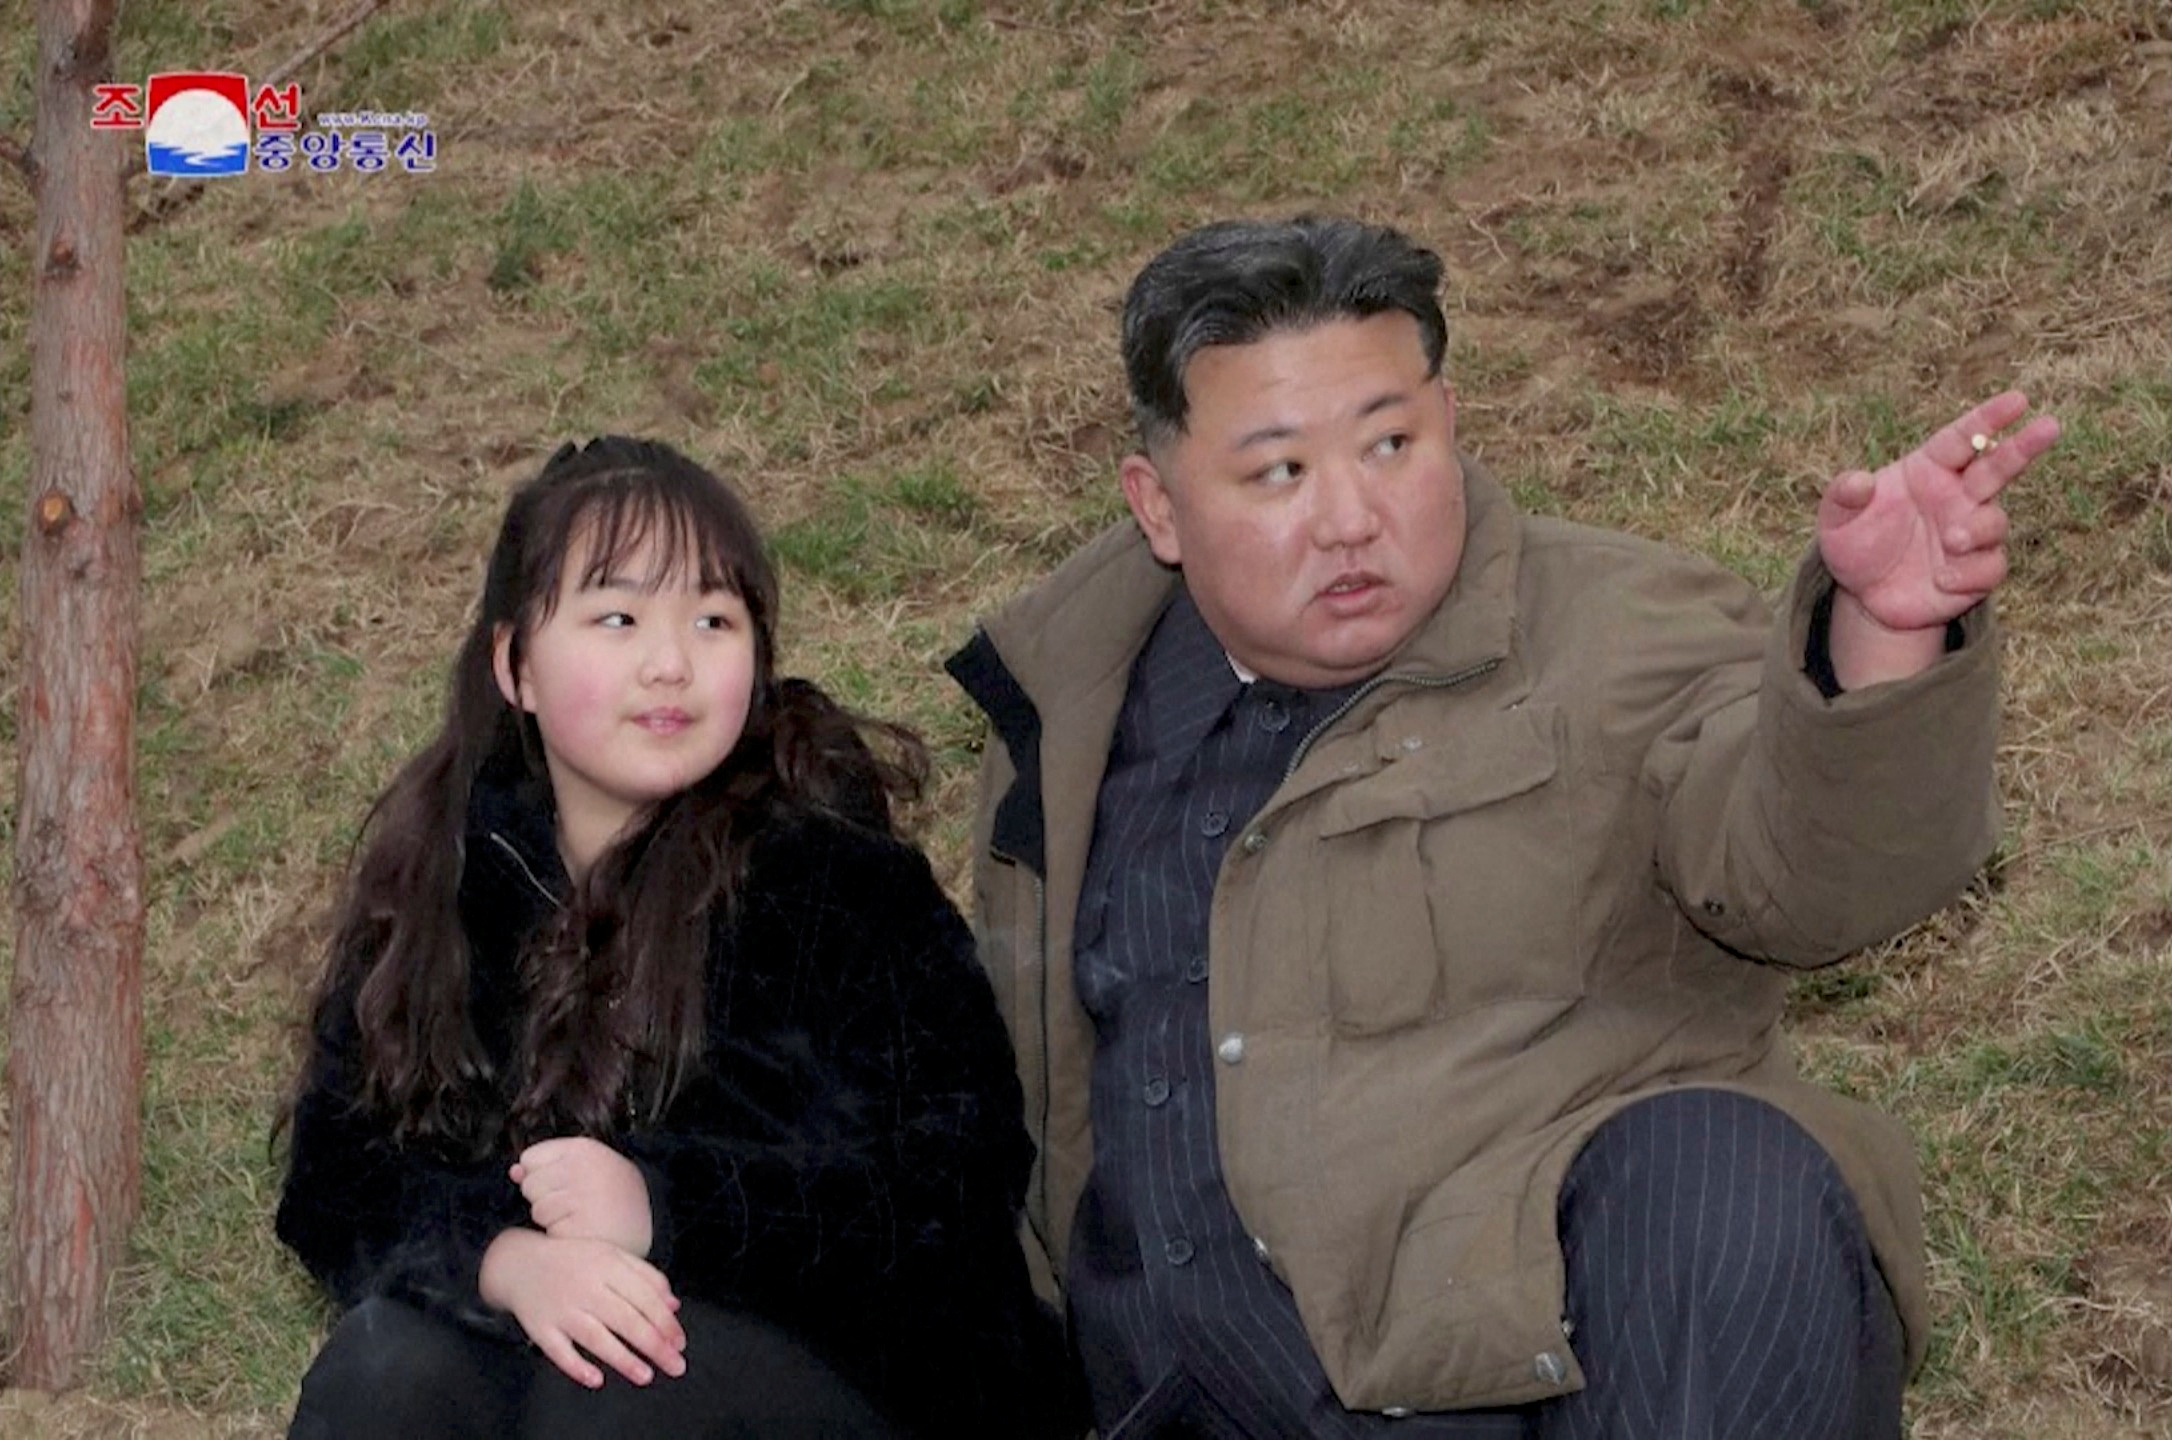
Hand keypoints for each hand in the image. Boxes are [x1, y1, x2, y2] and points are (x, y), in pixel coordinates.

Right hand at [478, 1228, 686, 1389]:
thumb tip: (674, 1305)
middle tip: (675, 1365)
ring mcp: (561, 1309)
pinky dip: (576, 1366)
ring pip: (595, 1338)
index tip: (680, 1343)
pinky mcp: (539, 1328)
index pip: (643, 1297)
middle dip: (654, 1345)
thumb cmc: (575, 1261)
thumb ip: (646, 1276)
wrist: (519, 1263)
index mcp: (607, 1265)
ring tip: (646, 1376)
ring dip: (623, 1359)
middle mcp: (585, 1287)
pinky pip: (558, 1351)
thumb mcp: (612, 1256)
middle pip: (625, 1320)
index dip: (665, 1322)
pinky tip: (597, 1380)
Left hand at [512, 1136, 653, 1256]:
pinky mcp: (579, 1222)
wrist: (648, 1228)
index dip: (543, 1174)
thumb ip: (548, 1165)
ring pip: (536, 1207)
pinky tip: (580, 1232)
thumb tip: (514, 1170)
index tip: (565, 1184)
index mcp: (584, 1148)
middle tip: (575, 1205)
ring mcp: (581, 1194)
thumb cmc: (611, 1198)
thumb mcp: (585, 1170)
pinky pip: (546, 1227)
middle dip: (544, 1196)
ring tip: (579, 1218)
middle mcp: (583, 1166)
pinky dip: (558, 1235)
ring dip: (550, 1218)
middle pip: (529, 1182)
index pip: (531, 1157)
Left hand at [1817, 390, 2058, 688]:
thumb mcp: (1836, 521)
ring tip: (1949, 540)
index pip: (1962, 437)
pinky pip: (1991, 566)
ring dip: (1977, 529)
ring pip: (1996, 520)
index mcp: (1928, 471)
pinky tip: (1941, 579)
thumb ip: (1842, 497)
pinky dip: (1969, 571)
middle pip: (1999, 465)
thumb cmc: (1855, 545)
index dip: (1989, 418)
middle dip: (2024, 445)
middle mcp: (1957, 496)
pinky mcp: (1977, 571)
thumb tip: (1859, 481)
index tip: (2018, 399)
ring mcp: (1971, 532)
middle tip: (2050, 425)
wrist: (1864, 597)